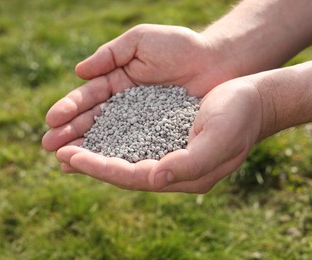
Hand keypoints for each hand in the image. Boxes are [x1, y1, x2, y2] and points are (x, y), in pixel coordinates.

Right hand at [42, 24, 231, 151]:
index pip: (88, 98)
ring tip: (64, 161)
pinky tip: (99, 168)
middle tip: (49, 146)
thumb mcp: (141, 41)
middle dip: (70, 133)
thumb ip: (110, 54)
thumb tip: (79, 72)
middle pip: (92, 121)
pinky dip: (115, 157)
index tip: (51, 120)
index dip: (69, 108)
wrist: (216, 62)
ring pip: (108, 138)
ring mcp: (139, 123)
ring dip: (86, 149)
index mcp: (116, 82)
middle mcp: (124, 105)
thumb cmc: (180, 47)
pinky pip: (133, 148)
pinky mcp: (156, 136)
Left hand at [53, 79, 262, 192]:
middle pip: (122, 171)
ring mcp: (168, 153)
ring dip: (96, 152)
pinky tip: (96, 132)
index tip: (71, 157)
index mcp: (183, 174)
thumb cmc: (239, 116)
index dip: (101, 168)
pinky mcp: (166, 136)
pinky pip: (133, 141)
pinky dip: (111, 138)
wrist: (253, 99)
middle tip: (58, 153)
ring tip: (67, 147)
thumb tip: (156, 177)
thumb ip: (190, 163)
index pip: (133, 177)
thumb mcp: (220, 139)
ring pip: (124, 157)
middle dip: (90, 163)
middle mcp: (172, 168)